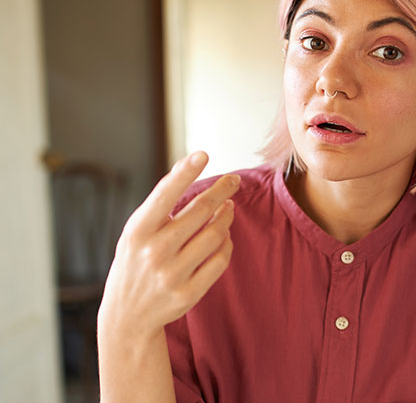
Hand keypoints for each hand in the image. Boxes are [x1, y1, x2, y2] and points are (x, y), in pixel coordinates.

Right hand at [98, 151, 239, 339]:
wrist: (127, 317)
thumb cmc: (136, 261)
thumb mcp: (138, 232)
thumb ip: (161, 203)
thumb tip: (189, 166)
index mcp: (137, 232)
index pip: (164, 195)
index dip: (184, 173)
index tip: (203, 154)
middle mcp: (154, 252)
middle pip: (200, 211)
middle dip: (222, 191)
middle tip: (233, 180)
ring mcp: (172, 274)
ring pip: (216, 235)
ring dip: (227, 217)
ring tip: (228, 208)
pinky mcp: (188, 293)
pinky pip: (220, 260)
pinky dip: (227, 244)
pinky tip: (225, 236)